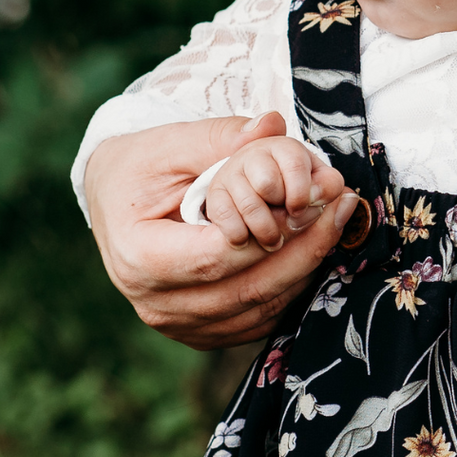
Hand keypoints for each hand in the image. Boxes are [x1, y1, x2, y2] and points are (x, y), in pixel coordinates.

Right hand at [85, 111, 358, 350]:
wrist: (114, 199)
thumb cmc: (141, 167)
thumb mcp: (174, 144)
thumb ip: (224, 138)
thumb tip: (272, 124)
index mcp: (140, 258)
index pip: (220, 256)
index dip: (277, 231)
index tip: (321, 200)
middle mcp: (155, 303)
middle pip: (249, 289)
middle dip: (306, 249)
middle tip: (342, 208)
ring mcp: (179, 324)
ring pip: (261, 308)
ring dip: (307, 268)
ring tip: (335, 222)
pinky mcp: (204, 332)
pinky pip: (260, 318)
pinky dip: (292, 287)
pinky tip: (312, 249)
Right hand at [204, 135, 343, 251]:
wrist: (252, 184)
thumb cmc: (292, 185)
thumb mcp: (318, 181)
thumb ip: (329, 187)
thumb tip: (349, 199)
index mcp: (285, 147)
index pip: (295, 163)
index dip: (302, 192)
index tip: (303, 208)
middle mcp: (254, 154)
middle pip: (269, 184)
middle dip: (283, 211)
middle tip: (288, 219)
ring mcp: (230, 173)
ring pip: (250, 205)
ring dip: (266, 231)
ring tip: (274, 239)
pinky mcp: (215, 195)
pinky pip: (227, 220)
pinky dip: (240, 236)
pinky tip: (249, 238)